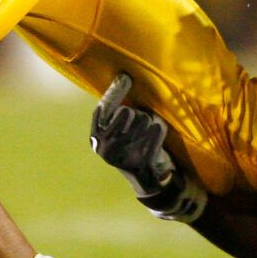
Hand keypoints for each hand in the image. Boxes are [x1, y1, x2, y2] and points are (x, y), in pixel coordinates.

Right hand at [90, 74, 205, 219]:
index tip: (126, 77)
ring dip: (150, 122)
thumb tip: (122, 78)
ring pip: (144, 119)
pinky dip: (160, 129)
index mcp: (96, 139)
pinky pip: (157, 130)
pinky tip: (158, 136)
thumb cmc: (132, 148)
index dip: (114, 92)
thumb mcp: (117, 133)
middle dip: (137, 114)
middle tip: (139, 127)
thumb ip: (115, 113)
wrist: (146, 180)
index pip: (102, 110)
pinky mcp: (143, 160)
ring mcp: (123, 156)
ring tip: (147, 135)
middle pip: (127, 112)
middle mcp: (105, 149)